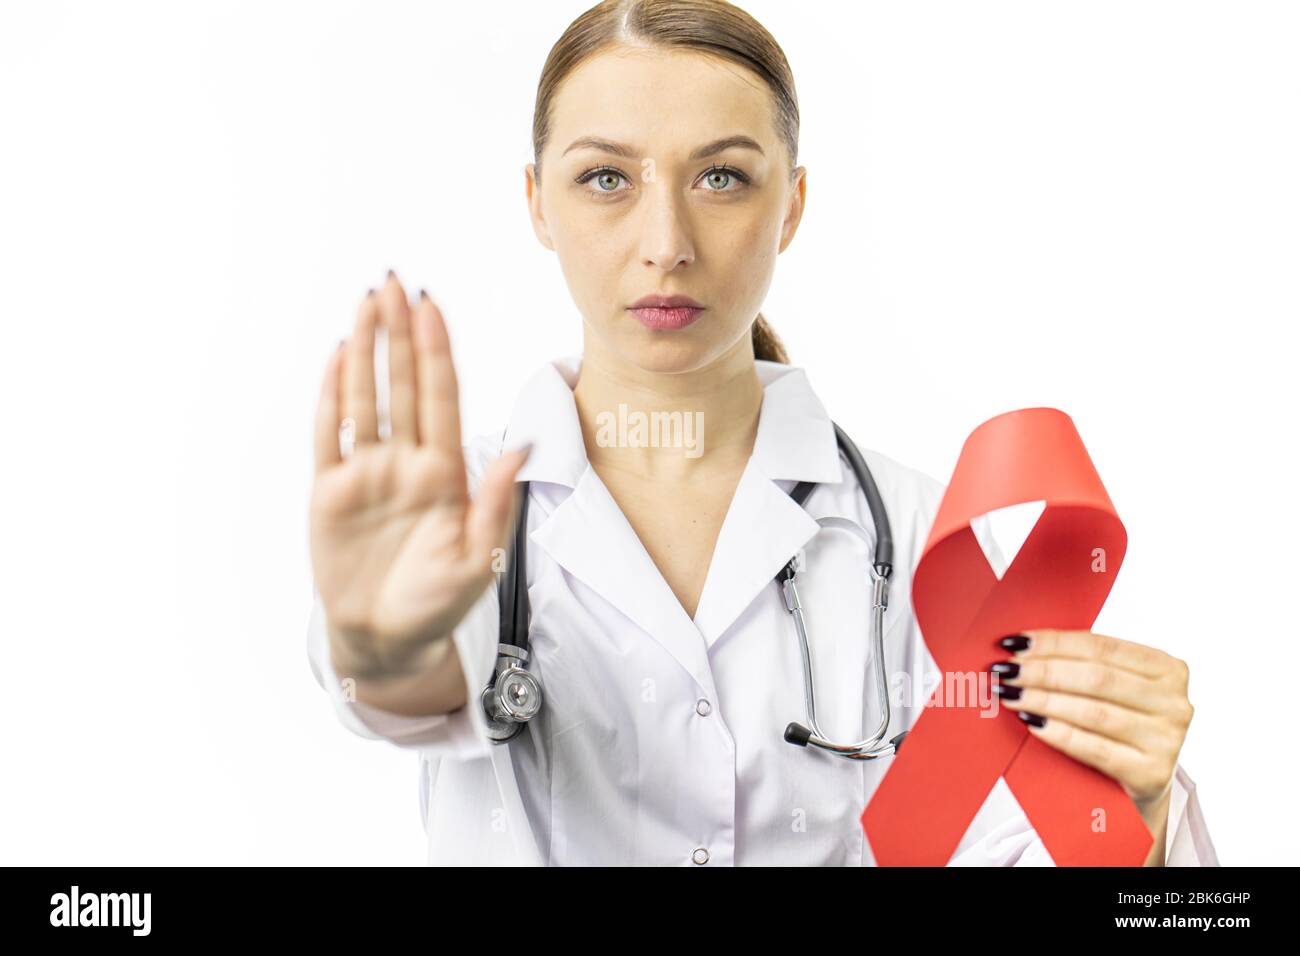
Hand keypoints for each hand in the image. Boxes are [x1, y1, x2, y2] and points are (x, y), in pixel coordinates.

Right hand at [309, 270, 529, 675]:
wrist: (388, 639)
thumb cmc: (440, 602)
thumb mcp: (478, 559)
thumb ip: (496, 501)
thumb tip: (523, 445)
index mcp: (446, 472)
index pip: (442, 398)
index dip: (436, 352)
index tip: (431, 307)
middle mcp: (407, 462)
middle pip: (404, 385)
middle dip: (400, 334)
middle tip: (395, 282)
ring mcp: (368, 473)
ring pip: (367, 398)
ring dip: (367, 351)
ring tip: (367, 303)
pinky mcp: (331, 492)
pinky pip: (331, 435)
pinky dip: (333, 396)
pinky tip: (339, 357)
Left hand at [989, 629, 1193, 810]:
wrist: (1142, 782)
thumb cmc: (1119, 725)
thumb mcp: (1114, 689)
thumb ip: (1082, 664)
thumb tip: (1020, 647)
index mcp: (1167, 669)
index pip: (1101, 646)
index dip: (1054, 643)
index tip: (1014, 643)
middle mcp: (1174, 702)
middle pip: (1096, 678)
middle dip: (1043, 671)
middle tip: (1005, 671)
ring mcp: (1167, 739)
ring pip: (1093, 712)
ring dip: (1043, 700)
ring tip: (1010, 695)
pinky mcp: (1151, 773)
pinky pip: (1094, 748)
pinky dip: (1058, 733)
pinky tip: (1031, 722)